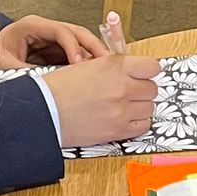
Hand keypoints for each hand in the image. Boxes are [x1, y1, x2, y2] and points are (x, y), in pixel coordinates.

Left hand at [0, 15, 107, 67]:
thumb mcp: (4, 67)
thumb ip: (26, 73)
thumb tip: (48, 84)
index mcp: (31, 26)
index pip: (60, 31)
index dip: (72, 46)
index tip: (78, 64)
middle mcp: (45, 30)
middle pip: (76, 32)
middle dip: (93, 46)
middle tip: (107, 62)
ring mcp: (52, 40)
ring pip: (80, 42)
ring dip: (94, 55)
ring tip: (107, 70)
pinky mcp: (56, 52)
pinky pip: (76, 54)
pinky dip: (87, 64)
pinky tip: (96, 75)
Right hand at [43, 53, 160, 145]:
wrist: (44, 112)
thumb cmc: (59, 88)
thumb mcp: (88, 65)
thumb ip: (113, 66)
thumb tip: (131, 70)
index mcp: (114, 66)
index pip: (152, 67)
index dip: (147, 72)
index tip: (142, 75)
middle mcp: (122, 87)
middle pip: (152, 89)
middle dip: (142, 91)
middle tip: (128, 93)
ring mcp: (122, 110)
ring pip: (150, 108)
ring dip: (139, 108)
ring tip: (121, 107)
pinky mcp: (118, 130)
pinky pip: (144, 126)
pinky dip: (136, 123)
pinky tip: (122, 119)